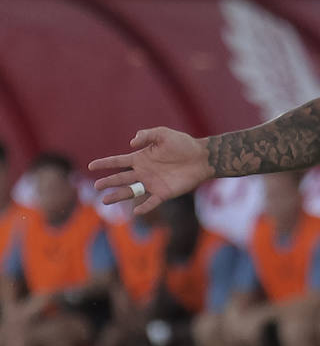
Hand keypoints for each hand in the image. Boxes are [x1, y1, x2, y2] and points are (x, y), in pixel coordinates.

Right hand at [89, 127, 213, 215]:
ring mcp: (153, 183)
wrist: (201, 157)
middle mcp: (144, 172)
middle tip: (96, 187)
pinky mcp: (164, 193)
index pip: (118, 161)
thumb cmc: (183, 144)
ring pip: (131, 192)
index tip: (91, 166)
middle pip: (121, 179)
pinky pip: (151, 202)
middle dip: (108, 182)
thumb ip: (146, 135)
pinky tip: (136, 212)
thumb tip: (131, 144)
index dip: (104, 163)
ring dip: (118, 196)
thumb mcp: (162, 134)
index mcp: (140, 158)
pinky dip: (144, 207)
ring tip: (105, 201)